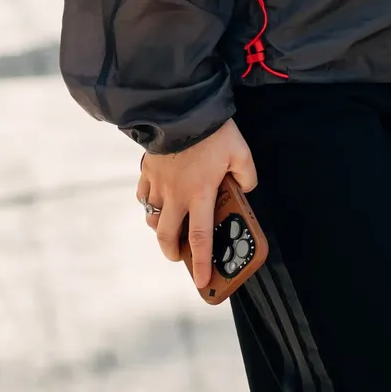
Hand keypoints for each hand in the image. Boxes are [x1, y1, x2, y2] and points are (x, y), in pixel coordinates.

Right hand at [137, 119, 257, 288]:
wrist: (180, 109)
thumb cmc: (213, 132)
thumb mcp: (241, 153)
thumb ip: (247, 175)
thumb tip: (246, 188)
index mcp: (200, 194)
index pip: (200, 238)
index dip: (202, 263)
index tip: (203, 282)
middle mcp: (176, 195)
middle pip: (168, 236)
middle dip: (172, 253)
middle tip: (180, 257)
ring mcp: (158, 184)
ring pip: (153, 217)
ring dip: (160, 228)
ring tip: (170, 229)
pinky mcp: (147, 170)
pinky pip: (143, 195)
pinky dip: (149, 203)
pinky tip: (157, 201)